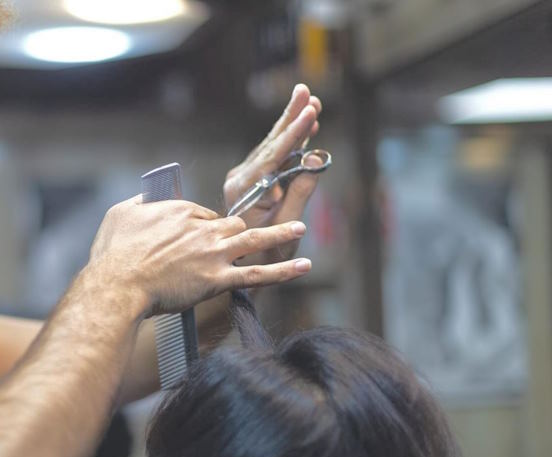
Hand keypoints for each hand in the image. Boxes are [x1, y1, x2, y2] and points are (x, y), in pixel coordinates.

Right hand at [88, 195, 309, 316]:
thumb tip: (145, 200)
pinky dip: (283, 270)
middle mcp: (201, 227)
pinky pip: (257, 274)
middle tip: (238, 241)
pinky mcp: (218, 279)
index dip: (202, 226)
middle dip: (235, 232)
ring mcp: (212, 253)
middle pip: (229, 223)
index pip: (201, 213)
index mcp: (179, 210)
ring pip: (253, 238)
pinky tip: (304, 265)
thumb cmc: (113, 253)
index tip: (198, 238)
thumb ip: (137, 204)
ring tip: (299, 227)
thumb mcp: (119, 215)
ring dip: (279, 232)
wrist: (117, 285)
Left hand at [223, 84, 322, 264]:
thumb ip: (299, 192)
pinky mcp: (252, 180)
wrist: (237, 268)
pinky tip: (305, 126)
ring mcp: (244, 177)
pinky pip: (273, 156)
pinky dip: (290, 141)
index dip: (294, 133)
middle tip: (306, 92)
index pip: (272, 154)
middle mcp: (240, 177)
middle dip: (291, 117)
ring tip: (310, 101)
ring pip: (272, 146)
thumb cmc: (263, 254)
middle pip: (270, 142)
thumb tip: (314, 159)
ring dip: (292, 124)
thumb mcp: (285, 227)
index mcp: (244, 188)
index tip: (311, 112)